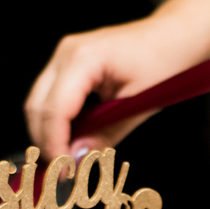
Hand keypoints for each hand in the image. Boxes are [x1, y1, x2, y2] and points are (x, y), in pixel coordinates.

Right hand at [24, 17, 205, 160]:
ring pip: (38, 103)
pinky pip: (50, 97)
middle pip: (36, 107)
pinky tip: (71, 140)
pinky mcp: (66, 64)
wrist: (172, 36)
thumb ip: (105, 135)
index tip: (64, 172)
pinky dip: (56, 122)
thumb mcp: (137, 106)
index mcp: (84, 58)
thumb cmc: (163, 62)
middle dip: (46, 142)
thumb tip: (76, 160)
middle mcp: (66, 53)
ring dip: (48, 134)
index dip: (55, 145)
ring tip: (67, 160)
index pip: (55, 110)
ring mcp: (63, 56)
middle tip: (62, 172)